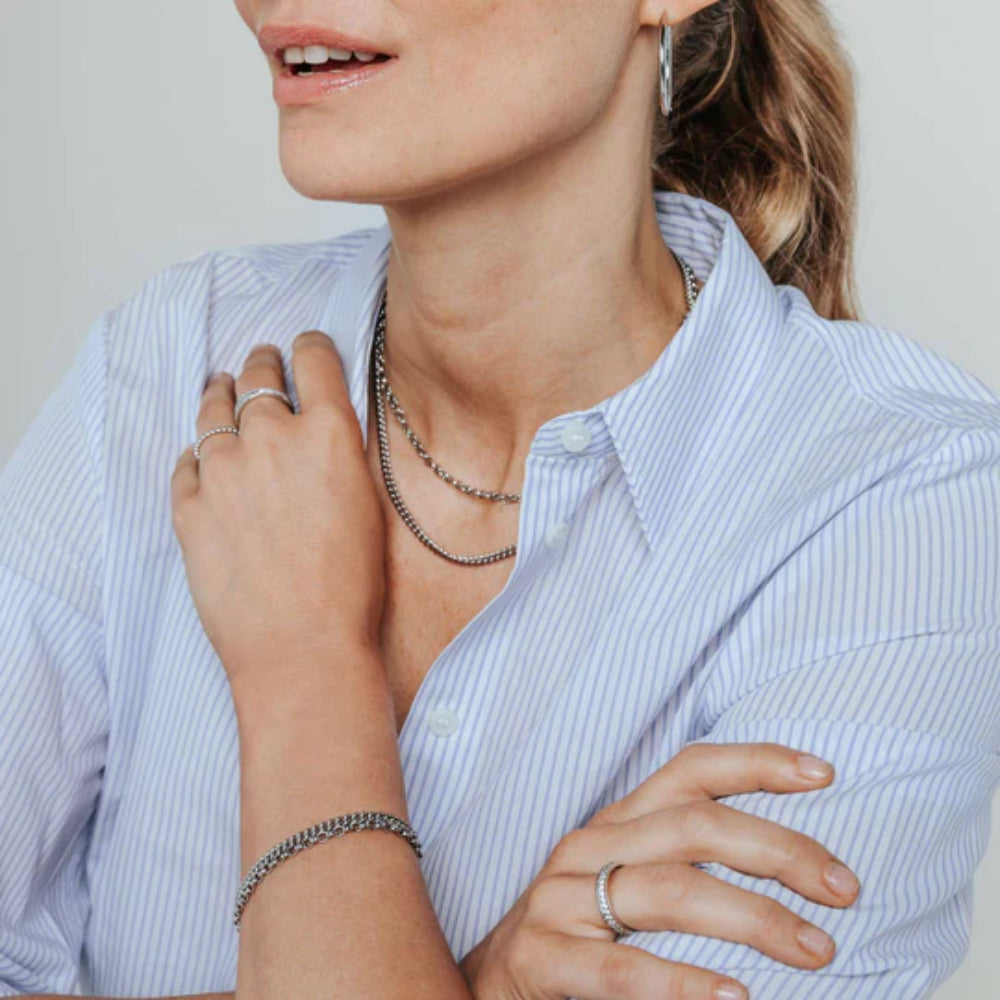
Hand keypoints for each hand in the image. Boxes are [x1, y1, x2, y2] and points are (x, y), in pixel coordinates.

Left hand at [170, 334, 386, 692]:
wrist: (302, 648)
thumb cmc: (351, 589)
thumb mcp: (369, 504)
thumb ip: (343, 454)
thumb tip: (324, 432)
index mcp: (328, 433)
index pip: (314, 359)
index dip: (310, 347)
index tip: (306, 348)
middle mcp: (270, 439)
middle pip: (259, 375)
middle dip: (264, 366)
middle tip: (263, 365)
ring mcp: (222, 470)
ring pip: (213, 410)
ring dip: (221, 395)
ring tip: (221, 389)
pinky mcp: (188, 506)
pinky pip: (186, 461)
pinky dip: (196, 454)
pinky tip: (202, 456)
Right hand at [458, 742, 860, 999]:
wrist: (490, 982)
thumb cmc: (580, 930)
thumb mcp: (630, 878)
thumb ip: (687, 861)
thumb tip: (797, 868)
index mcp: (619, 822)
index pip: (690, 771)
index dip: (755, 762)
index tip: (823, 773)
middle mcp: (591, 846)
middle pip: (692, 826)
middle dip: (776, 850)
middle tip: (843, 886)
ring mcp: (560, 899)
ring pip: (667, 890)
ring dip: (751, 917)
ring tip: (815, 948)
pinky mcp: (542, 957)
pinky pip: (621, 968)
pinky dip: (682, 982)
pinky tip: (735, 996)